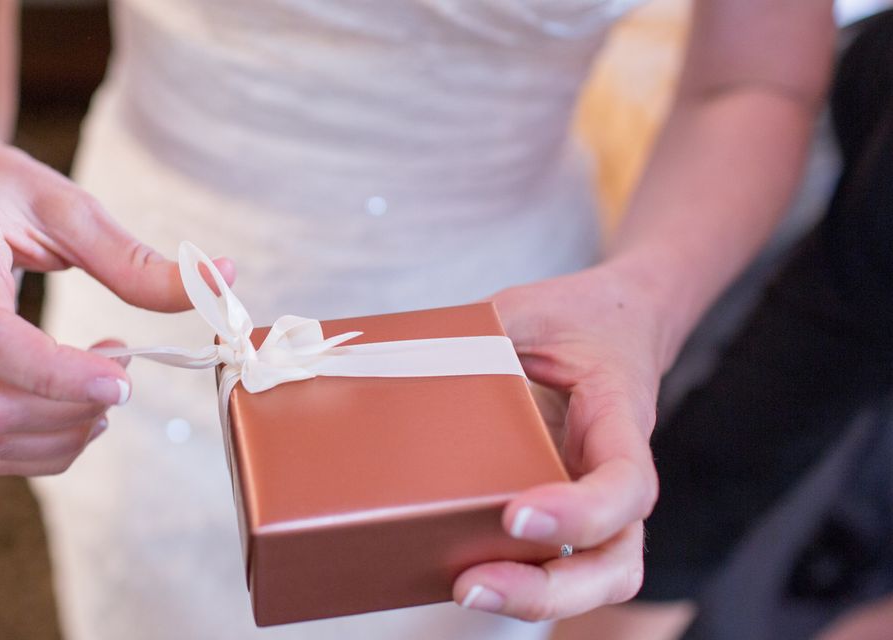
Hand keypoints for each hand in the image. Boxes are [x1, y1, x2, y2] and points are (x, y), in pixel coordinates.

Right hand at [0, 140, 233, 475]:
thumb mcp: (71, 206)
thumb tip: (223, 279)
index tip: (121, 379)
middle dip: (71, 411)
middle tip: (123, 376)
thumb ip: (136, 257)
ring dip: (61, 436)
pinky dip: (42, 447)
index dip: (53, 373)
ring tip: (106, 394)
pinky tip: (79, 410)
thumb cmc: (2, 190)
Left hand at [453, 262, 670, 619]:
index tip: (516, 515)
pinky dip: (514, 578)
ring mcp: (591, 499)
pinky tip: (454, 574)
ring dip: (533, 599)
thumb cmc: (577, 317)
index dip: (581, 512)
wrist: (618, 320)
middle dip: (550, 589)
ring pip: (594, 577)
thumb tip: (398, 356)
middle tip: (473, 584)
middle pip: (616, 561)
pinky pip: (551, 561)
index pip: (625, 484)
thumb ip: (480, 334)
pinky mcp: (561, 509)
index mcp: (620, 421)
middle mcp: (612, 473)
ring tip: (464, 590)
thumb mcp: (530, 309)